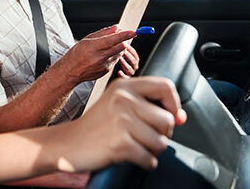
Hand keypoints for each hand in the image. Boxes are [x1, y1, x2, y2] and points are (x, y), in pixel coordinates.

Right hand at [52, 25, 136, 84]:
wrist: (71, 71)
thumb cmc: (77, 54)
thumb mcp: (87, 39)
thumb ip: (103, 33)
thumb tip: (117, 28)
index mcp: (94, 47)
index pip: (113, 40)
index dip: (124, 35)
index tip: (133, 31)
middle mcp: (100, 57)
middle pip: (119, 47)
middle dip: (125, 40)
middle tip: (125, 34)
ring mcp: (104, 65)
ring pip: (119, 54)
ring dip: (119, 48)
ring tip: (109, 45)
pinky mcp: (106, 70)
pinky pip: (115, 60)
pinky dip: (113, 56)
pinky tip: (104, 55)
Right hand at [55, 77, 186, 171]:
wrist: (69, 143)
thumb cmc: (97, 126)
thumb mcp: (119, 105)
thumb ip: (150, 106)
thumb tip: (180, 117)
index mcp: (124, 86)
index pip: (166, 86)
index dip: (174, 104)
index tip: (169, 116)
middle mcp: (123, 100)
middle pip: (167, 120)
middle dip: (161, 134)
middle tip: (144, 136)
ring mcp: (121, 121)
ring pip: (161, 142)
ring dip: (152, 150)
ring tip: (135, 145)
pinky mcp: (120, 144)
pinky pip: (149, 158)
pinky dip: (144, 162)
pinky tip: (131, 156)